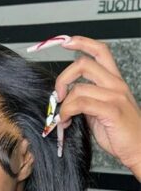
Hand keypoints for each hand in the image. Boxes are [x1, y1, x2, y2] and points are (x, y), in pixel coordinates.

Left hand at [54, 36, 140, 175]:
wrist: (138, 148)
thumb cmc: (119, 133)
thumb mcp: (99, 112)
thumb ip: (86, 101)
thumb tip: (65, 100)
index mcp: (113, 81)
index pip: (100, 51)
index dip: (82, 42)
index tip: (66, 42)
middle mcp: (115, 84)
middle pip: (83, 64)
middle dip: (62, 79)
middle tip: (58, 97)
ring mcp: (114, 96)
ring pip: (78, 88)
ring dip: (63, 105)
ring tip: (63, 119)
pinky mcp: (111, 110)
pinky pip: (81, 103)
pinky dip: (67, 112)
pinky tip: (66, 122)